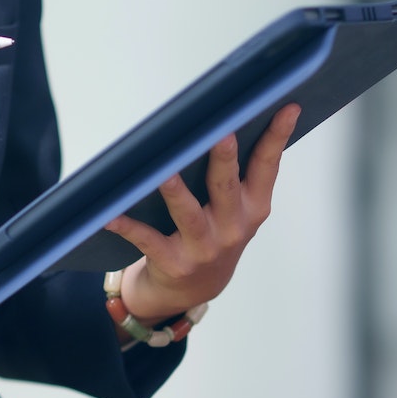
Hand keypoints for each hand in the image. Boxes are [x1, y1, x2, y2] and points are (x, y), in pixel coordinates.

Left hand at [108, 102, 300, 327]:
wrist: (193, 290)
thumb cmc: (215, 235)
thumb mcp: (238, 210)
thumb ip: (237, 174)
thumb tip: (224, 119)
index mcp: (253, 207)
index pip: (267, 166)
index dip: (277, 136)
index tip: (287, 107)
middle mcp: (232, 227)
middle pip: (225, 185)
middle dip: (224, 159)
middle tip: (222, 133)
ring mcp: (203, 247)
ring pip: (187, 213)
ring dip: (174, 192)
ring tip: (163, 173)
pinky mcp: (174, 262)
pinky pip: (147, 240)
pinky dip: (127, 226)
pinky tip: (110, 214)